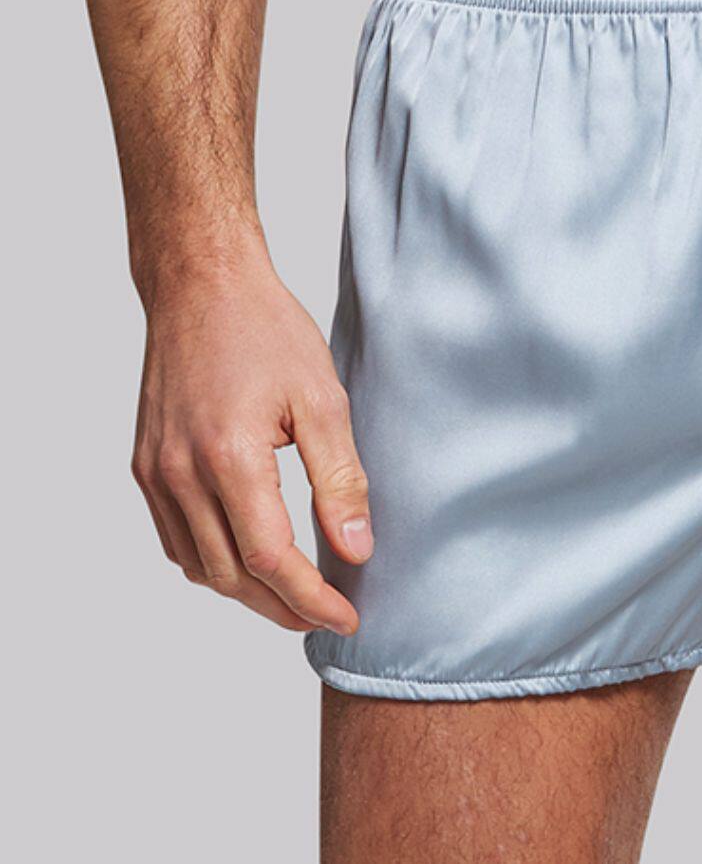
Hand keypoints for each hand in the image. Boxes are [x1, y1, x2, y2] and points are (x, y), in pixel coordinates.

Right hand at [132, 249, 369, 633]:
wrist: (202, 286)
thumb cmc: (266, 330)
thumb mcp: (323, 397)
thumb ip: (341, 479)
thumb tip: (355, 550)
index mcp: (230, 457)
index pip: (272, 560)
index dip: (313, 598)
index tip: (349, 614)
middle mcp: (182, 474)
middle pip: (233, 577)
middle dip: (284, 607)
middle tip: (328, 614)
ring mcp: (156, 473)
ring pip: (200, 567)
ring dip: (247, 592)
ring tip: (294, 594)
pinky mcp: (145, 467)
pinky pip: (176, 540)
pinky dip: (211, 563)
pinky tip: (246, 558)